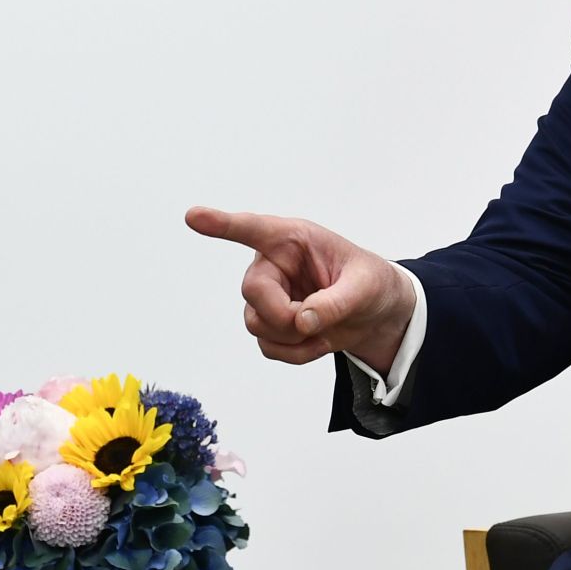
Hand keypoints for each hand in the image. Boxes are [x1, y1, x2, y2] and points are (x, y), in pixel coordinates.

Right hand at [186, 206, 415, 372]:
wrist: (377, 314)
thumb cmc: (371, 284)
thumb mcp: (366, 287)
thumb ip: (336, 301)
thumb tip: (302, 321)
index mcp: (293, 239)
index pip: (252, 229)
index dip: (221, 224)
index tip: (193, 216)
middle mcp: (272, 264)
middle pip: (252, 291)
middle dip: (283, 315)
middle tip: (314, 322)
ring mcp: (268, 296)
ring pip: (256, 323)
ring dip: (292, 338)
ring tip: (323, 331)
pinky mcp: (270, 323)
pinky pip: (268, 346)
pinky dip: (296, 353)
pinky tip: (317, 342)